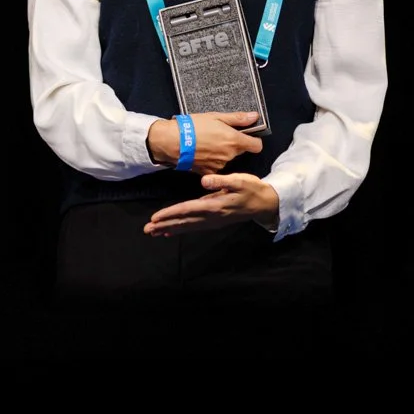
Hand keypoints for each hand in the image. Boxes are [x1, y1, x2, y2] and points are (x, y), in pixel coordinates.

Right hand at [145, 112, 263, 171]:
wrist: (171, 141)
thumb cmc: (192, 126)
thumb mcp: (215, 117)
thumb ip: (237, 118)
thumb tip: (254, 116)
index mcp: (234, 140)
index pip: (256, 146)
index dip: (253, 140)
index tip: (246, 136)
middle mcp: (230, 154)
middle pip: (239, 150)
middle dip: (232, 144)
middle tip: (217, 135)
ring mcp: (220, 164)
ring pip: (226, 158)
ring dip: (220, 152)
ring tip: (205, 143)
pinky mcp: (209, 171)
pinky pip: (215, 166)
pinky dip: (210, 161)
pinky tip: (201, 153)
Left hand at [145, 172, 280, 235]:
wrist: (266, 203)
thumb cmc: (252, 188)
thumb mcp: (240, 180)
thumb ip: (221, 181)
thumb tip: (204, 181)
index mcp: (215, 206)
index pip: (187, 210)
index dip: (170, 214)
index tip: (155, 218)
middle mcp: (212, 216)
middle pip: (184, 221)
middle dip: (164, 225)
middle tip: (146, 230)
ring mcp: (213, 221)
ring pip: (187, 226)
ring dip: (170, 229)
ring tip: (153, 232)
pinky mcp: (215, 221)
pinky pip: (194, 227)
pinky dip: (181, 229)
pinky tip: (171, 232)